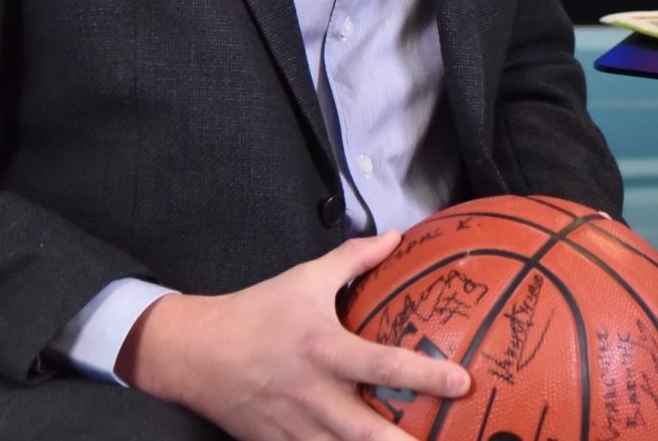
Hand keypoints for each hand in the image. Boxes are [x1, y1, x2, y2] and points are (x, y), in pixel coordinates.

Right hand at [119, 230, 470, 440]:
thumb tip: (395, 237)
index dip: (426, 376)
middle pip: (367, 431)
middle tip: (446, 440)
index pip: (384, 365)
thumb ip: (354, 258)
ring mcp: (296, 427)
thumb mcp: (305, 278)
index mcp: (324, 349)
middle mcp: (314, 394)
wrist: (195, 354)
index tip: (462, 383)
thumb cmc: (257, 312)